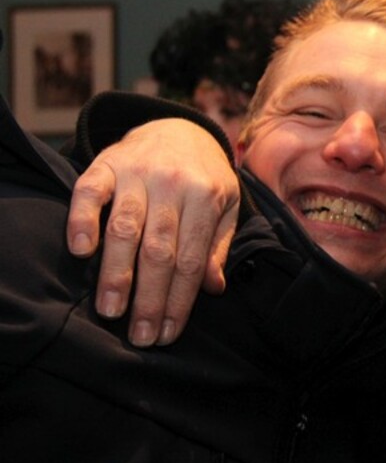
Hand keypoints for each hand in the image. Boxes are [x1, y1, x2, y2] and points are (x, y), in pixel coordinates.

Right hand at [66, 118, 238, 346]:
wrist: (179, 127)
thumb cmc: (204, 177)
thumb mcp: (226, 206)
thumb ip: (217, 246)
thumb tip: (212, 289)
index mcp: (206, 196)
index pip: (192, 259)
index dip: (179, 300)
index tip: (167, 333)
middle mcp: (172, 183)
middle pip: (159, 250)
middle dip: (149, 297)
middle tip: (139, 335)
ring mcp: (137, 172)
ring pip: (125, 228)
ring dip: (116, 273)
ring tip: (111, 310)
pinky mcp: (106, 163)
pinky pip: (90, 192)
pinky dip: (83, 220)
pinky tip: (82, 250)